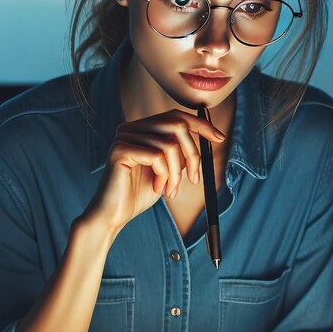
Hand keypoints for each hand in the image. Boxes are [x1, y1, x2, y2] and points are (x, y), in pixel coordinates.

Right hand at [76, 108, 225, 233]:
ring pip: (169, 145)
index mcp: (141, 129)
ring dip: (177, 173)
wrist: (113, 216)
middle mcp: (131, 127)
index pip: (176, 116)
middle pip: (177, 125)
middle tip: (194, 179)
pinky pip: (157, 156)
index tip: (219, 137)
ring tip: (170, 190)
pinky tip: (158, 188)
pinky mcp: (120, 149)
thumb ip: (179, 151)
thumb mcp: (167, 169)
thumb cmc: (139, 194)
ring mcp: (124, 136)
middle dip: (192, 154)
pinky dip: (164, 175)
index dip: (201, 124)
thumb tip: (209, 134)